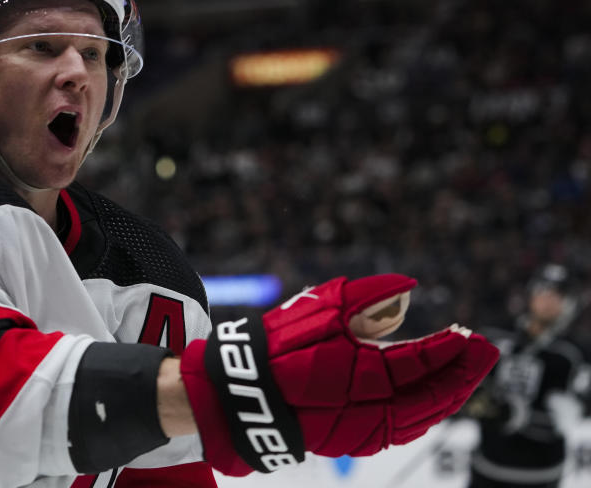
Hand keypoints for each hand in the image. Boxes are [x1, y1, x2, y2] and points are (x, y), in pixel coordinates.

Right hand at [180, 274, 499, 475]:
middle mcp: (370, 409)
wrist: (242, 392)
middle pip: (432, 395)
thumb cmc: (278, 347)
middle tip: (485, 351)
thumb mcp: (321, 308)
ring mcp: (362, 430)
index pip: (423, 362)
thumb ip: (367, 295)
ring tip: (465, 371)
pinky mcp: (352, 440)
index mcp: (364, 373)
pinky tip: (431, 397)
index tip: (470, 334)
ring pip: (421, 417)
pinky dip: (424, 412)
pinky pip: (402, 428)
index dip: (451, 349)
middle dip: (463, 373)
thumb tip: (409, 287)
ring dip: (448, 394)